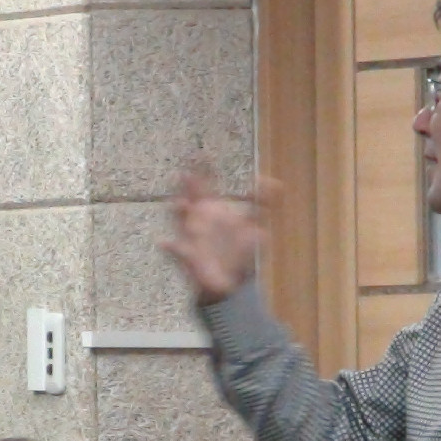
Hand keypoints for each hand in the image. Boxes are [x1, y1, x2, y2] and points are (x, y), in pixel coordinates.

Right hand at [159, 164, 274, 304]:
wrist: (230, 286)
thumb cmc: (239, 254)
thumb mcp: (256, 227)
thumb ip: (263, 204)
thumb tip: (275, 182)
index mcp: (212, 211)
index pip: (205, 186)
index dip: (204, 171)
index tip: (201, 154)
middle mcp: (198, 221)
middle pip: (190, 198)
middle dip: (187, 186)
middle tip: (185, 172)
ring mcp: (191, 238)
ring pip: (180, 221)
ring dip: (179, 213)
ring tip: (179, 204)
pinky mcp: (188, 257)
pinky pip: (176, 251)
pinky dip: (170, 247)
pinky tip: (164, 242)